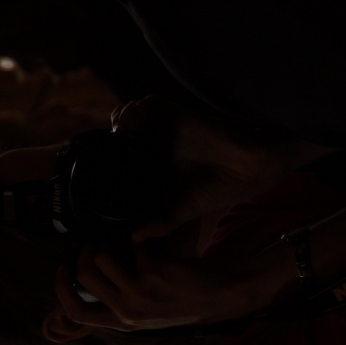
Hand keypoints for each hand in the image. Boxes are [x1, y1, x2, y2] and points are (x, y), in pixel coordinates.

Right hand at [55, 227, 256, 330]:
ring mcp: (140, 290)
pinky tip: (160, 246)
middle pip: (84, 275)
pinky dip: (142, 240)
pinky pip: (132, 244)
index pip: (76, 314)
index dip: (62, 290)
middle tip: (94, 244)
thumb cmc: (181, 301)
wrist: (221, 296)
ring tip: (126, 243)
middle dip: (84, 253)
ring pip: (102, 255)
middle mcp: (128, 311)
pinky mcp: (154, 269)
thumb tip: (82, 276)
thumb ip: (117, 302)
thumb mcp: (146, 314)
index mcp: (123, 323)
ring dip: (109, 242)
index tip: (62, 269)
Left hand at [112, 96, 336, 240]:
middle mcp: (155, 146)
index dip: (107, 159)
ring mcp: (163, 129)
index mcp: (152, 167)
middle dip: (110, 137)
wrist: (244, 169)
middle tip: (109, 150)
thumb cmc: (215, 191)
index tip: (100, 170)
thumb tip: (131, 241)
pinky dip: (134, 110)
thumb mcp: (179, 213)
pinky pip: (145, 103)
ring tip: (121, 135)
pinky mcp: (173, 114)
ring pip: (128, 116)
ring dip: (119, 121)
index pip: (120, 156)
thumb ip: (157, 226)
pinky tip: (134, 125)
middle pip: (120, 133)